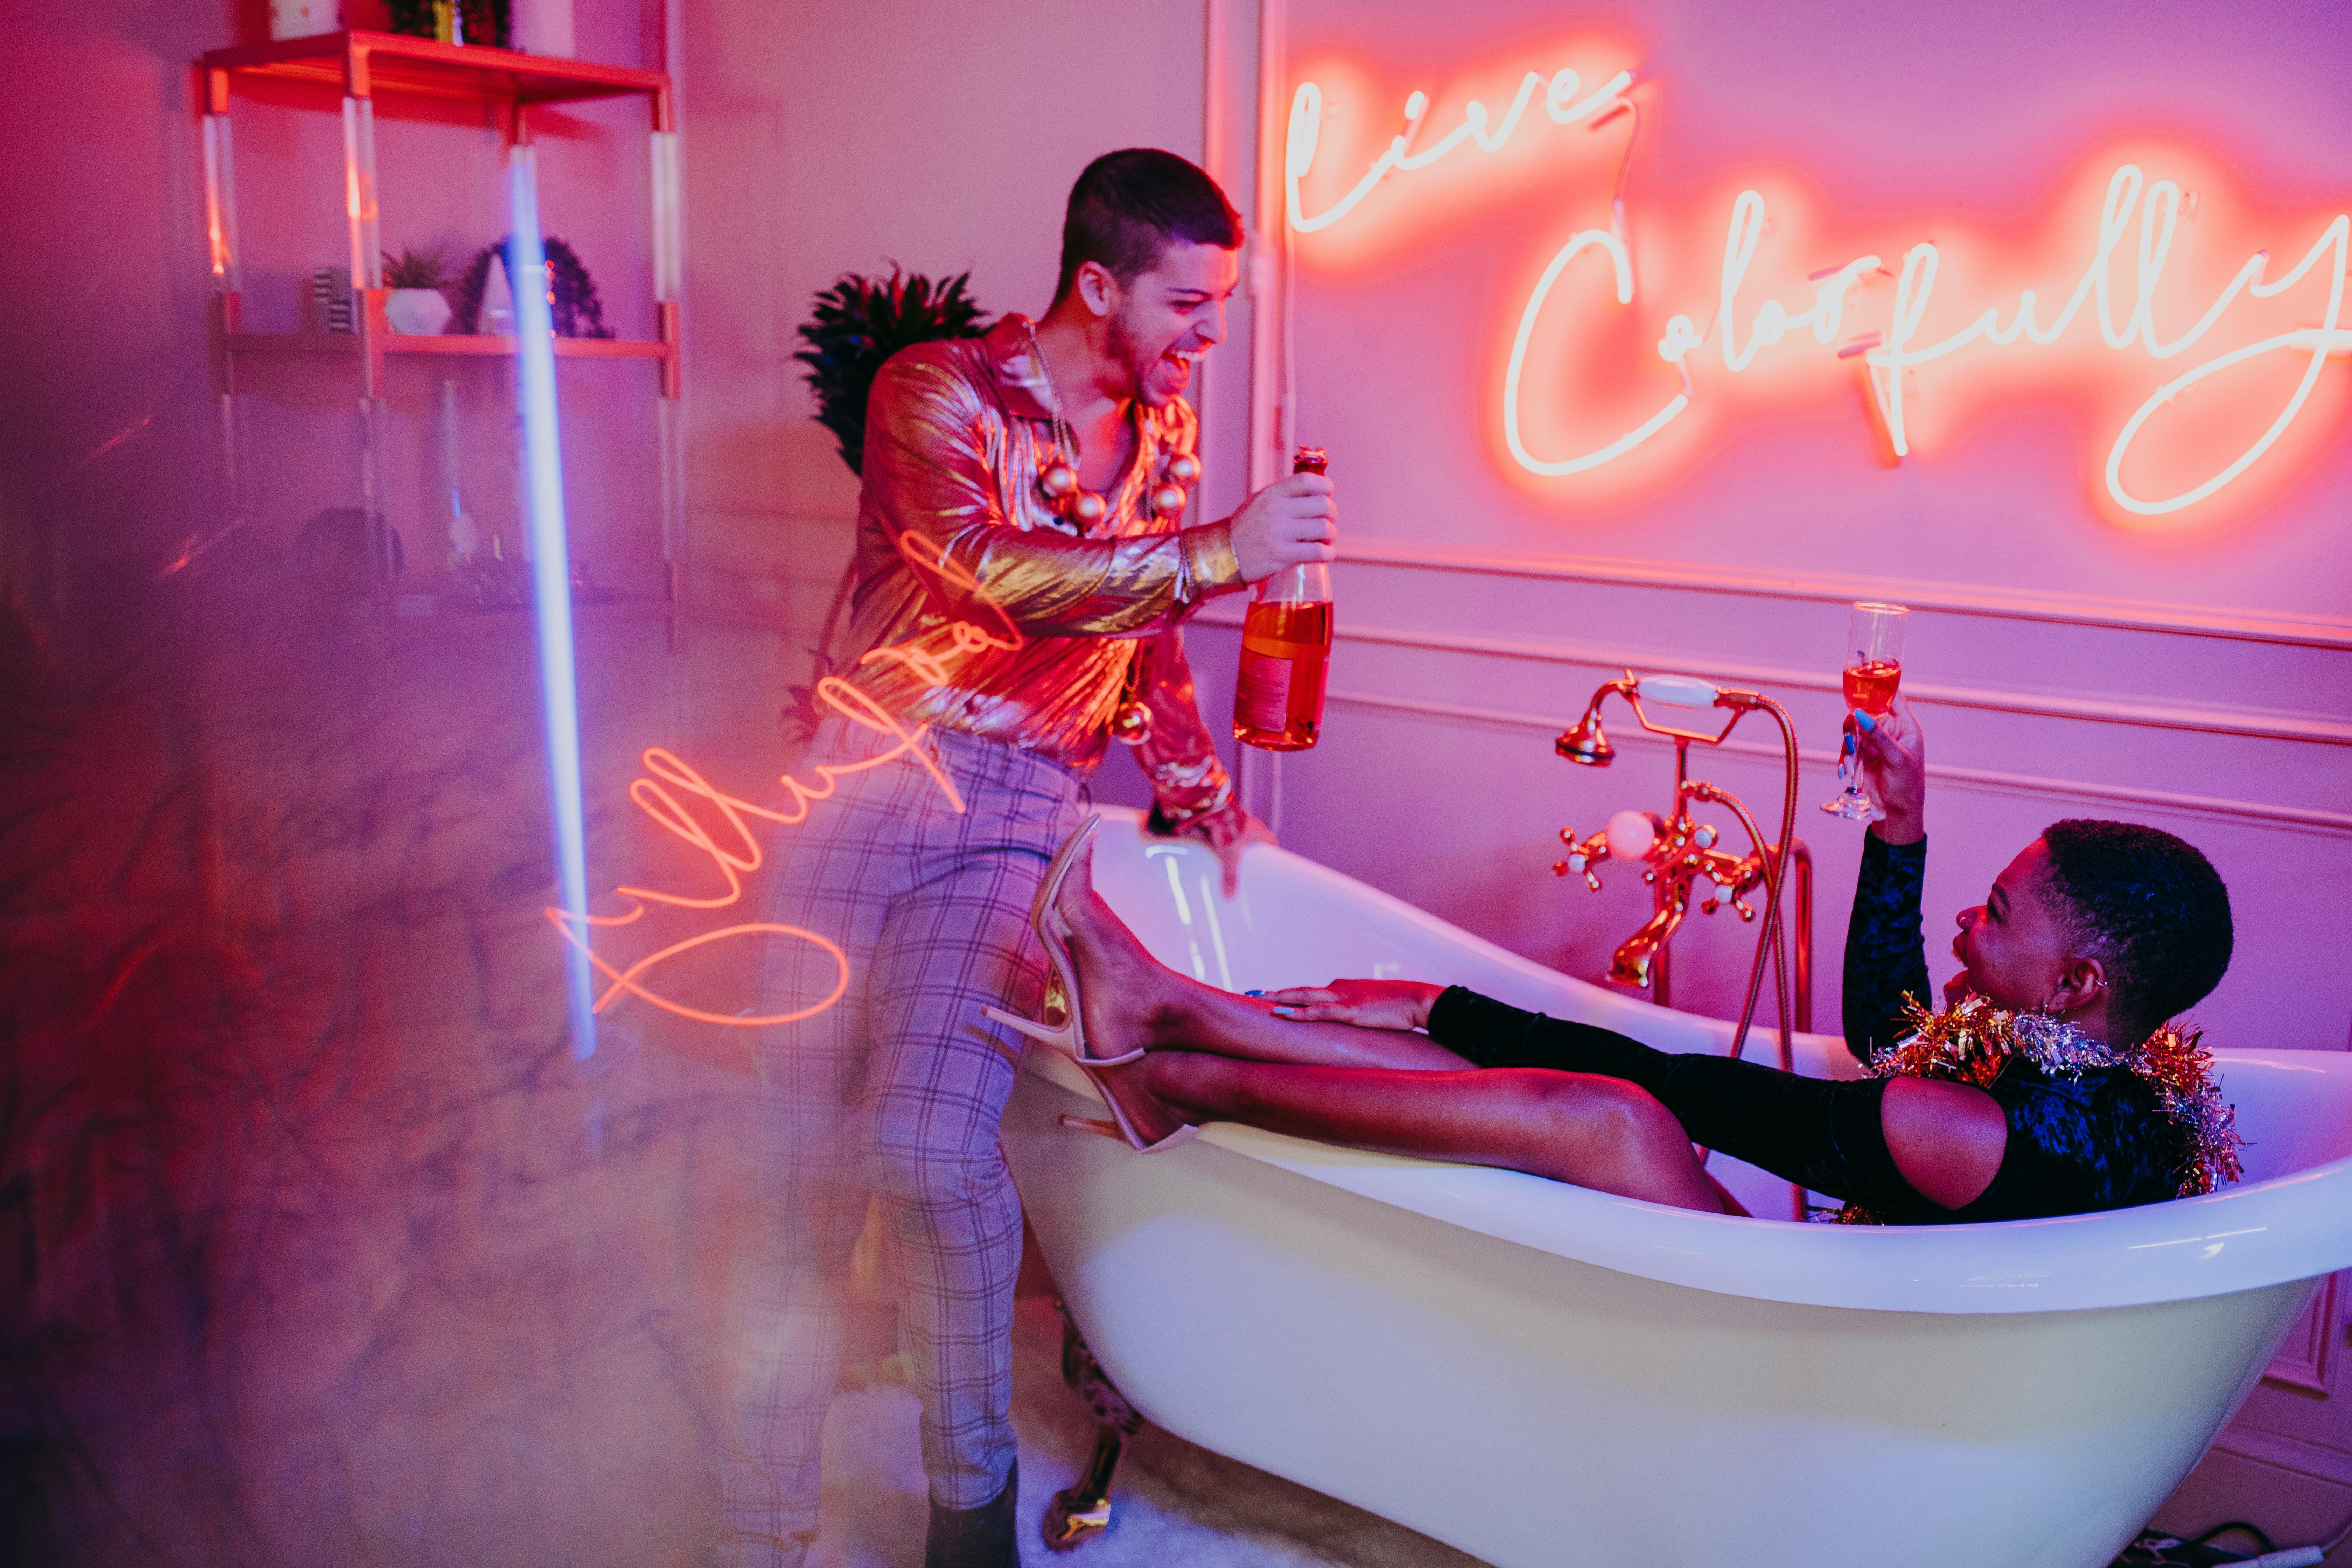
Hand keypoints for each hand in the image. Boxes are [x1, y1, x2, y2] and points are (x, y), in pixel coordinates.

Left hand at [1165, 800, 1274, 898]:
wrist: (1211, 803)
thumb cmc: (1227, 825)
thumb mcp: (1229, 855)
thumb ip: (1230, 876)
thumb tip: (1230, 896)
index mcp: (1261, 834)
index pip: (1272, 846)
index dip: (1272, 857)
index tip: (1269, 867)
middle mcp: (1251, 827)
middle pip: (1256, 844)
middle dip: (1252, 855)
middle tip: (1248, 869)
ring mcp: (1237, 822)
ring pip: (1241, 838)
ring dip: (1237, 847)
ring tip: (1231, 862)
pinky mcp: (1225, 820)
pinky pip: (1227, 833)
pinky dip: (1224, 840)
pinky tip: (1217, 848)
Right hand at [1227, 472, 1336, 582]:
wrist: (1222, 555)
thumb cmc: (1244, 529)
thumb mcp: (1258, 502)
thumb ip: (1283, 495)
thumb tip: (1314, 493)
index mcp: (1272, 494)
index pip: (1308, 481)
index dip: (1326, 486)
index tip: (1328, 494)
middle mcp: (1276, 510)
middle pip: (1323, 505)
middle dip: (1331, 514)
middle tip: (1327, 521)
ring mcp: (1280, 534)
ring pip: (1324, 529)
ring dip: (1331, 536)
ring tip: (1325, 540)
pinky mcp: (1282, 556)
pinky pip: (1318, 553)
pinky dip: (1328, 555)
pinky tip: (1324, 555)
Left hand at [1257, 979, 1444, 1031]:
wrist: (1419, 999)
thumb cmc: (1399, 1006)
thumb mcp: (1370, 1007)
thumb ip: (1352, 1013)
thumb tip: (1340, 1026)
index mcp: (1342, 988)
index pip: (1309, 992)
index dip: (1287, 996)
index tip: (1266, 997)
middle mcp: (1338, 989)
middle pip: (1299, 991)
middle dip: (1274, 994)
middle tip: (1250, 995)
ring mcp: (1343, 998)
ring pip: (1303, 997)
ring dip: (1279, 999)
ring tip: (1257, 1001)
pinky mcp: (1351, 1011)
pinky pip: (1320, 1012)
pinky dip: (1299, 1013)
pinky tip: (1284, 1015)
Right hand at [1855, 693, 1925, 844]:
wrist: (1897, 811)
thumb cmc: (1907, 785)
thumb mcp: (1896, 758)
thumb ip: (1878, 735)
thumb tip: (1861, 713)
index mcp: (1905, 726)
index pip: (1892, 697)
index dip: (1878, 687)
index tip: (1860, 681)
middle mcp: (1889, 731)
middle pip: (1865, 712)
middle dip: (1854, 724)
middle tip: (1851, 739)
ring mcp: (1874, 742)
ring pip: (1853, 730)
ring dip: (1848, 745)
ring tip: (1849, 764)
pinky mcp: (1863, 755)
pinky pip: (1848, 748)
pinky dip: (1844, 758)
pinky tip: (1845, 771)